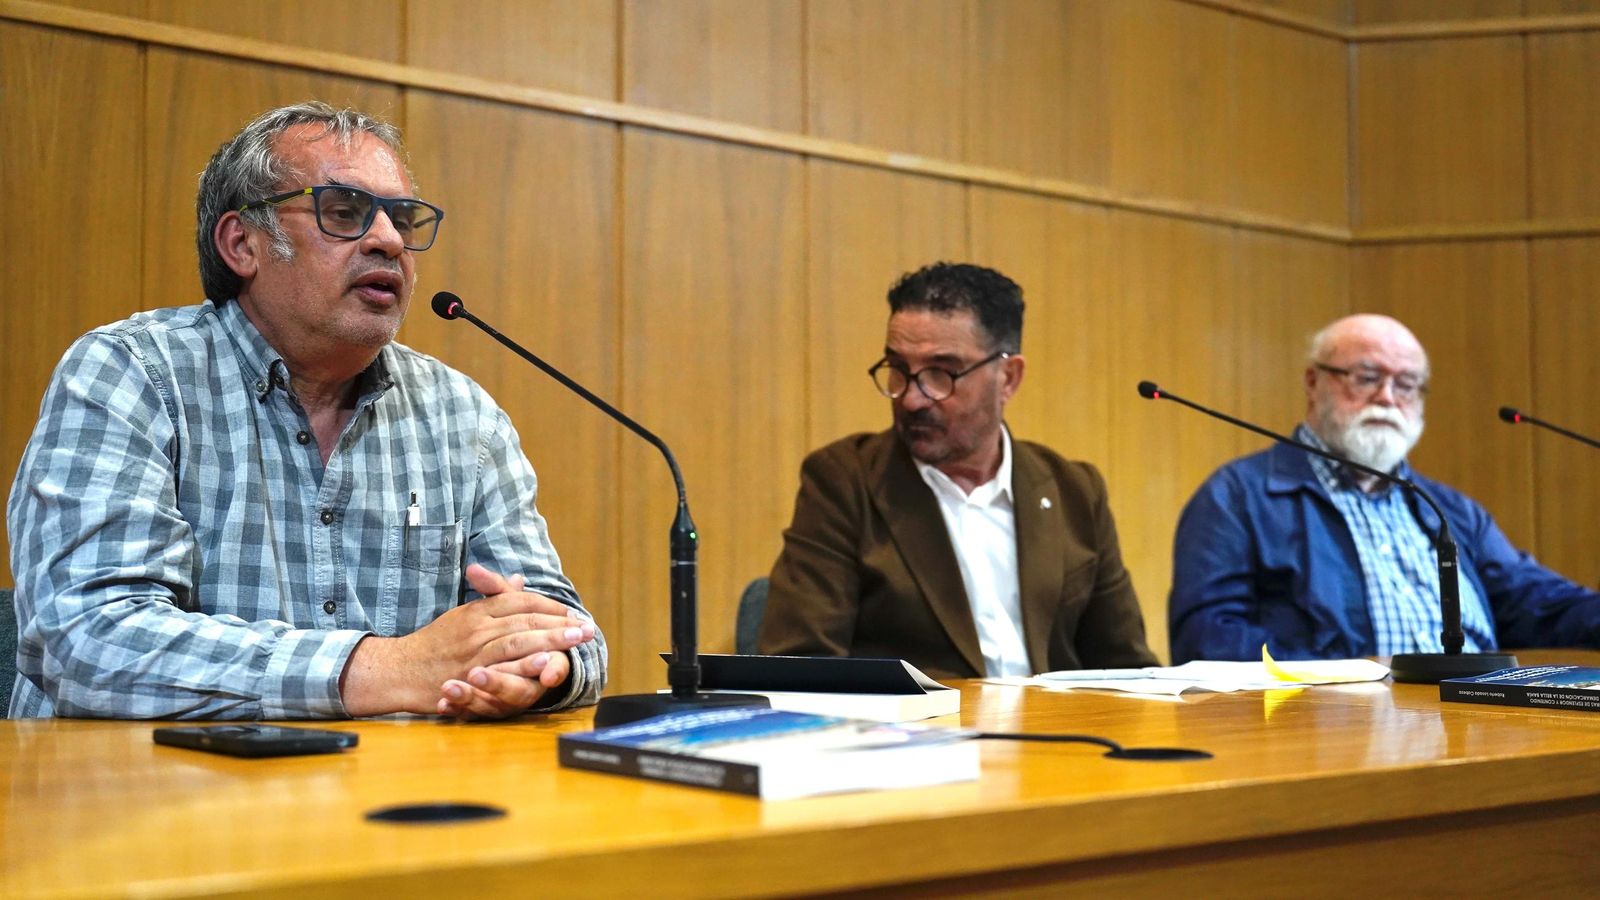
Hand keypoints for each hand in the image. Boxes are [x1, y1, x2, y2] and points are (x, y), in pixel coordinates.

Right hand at [340, 564, 594, 716]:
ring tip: (577, 640)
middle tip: (586, 628)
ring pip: (518, 640)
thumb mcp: (463, 613)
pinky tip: (546, 664)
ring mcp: (473, 650)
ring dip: (551, 639)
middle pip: (526, 618)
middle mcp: (477, 627)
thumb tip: (519, 580)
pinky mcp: (469, 674)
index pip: (520, 601)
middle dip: (559, 622)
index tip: (570, 612)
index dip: (548, 606)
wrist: (399, 669)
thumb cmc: (433, 643)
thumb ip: (493, 597)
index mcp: (477, 610)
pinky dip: (525, 664)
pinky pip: (501, 667)